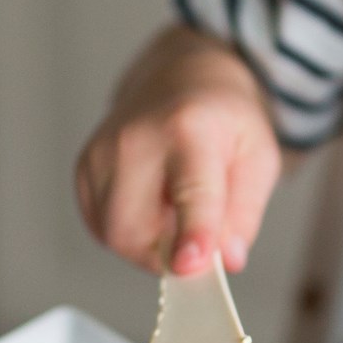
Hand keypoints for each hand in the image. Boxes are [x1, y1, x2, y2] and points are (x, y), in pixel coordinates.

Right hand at [75, 27, 281, 275]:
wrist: (181, 78)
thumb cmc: (222, 120)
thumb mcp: (259, 158)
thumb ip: (246, 213)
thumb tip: (225, 260)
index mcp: (189, 128)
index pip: (190, 191)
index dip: (191, 232)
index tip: (190, 265)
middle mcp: (134, 138)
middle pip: (136, 230)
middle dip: (169, 255)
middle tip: (197, 237)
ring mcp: (101, 154)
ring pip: (114, 237)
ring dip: (149, 245)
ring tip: (175, 210)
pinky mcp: (83, 170)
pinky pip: (101, 229)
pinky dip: (130, 232)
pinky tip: (151, 204)